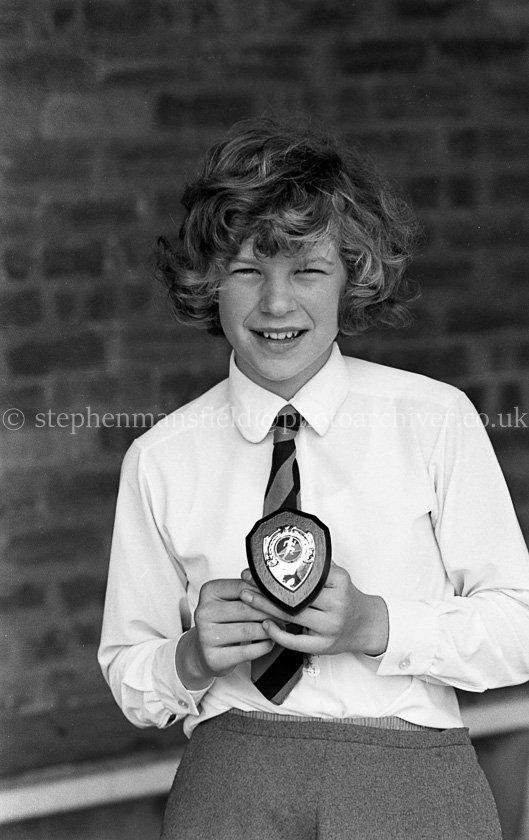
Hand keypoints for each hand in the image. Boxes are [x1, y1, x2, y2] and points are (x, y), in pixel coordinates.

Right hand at [176, 578, 276, 689]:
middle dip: (270, 612)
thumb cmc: (224, 621)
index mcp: (208, 591)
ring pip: (248, 630)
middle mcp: (203, 612)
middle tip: (286, 615)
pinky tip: (270, 642)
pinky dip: (263, 646)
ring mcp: (206, 636)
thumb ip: (248, 590)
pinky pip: (247, 651)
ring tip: (280, 628)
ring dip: (270, 630)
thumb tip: (274, 585)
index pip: (242, 587)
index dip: (265, 593)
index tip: (281, 598)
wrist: (204, 651)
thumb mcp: (230, 600)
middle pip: (246, 609)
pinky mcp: (213, 658)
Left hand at [239, 562, 388, 657]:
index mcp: (339, 582)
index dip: (279, 571)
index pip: (305, 575)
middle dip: (266, 588)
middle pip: (294, 596)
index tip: (260, 566)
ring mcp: (329, 627)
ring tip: (247, 597)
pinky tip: (265, 624)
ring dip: (265, 607)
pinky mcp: (323, 645)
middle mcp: (336, 605)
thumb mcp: (339, 577)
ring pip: (292, 617)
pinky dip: (278, 633)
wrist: (367, 624)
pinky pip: (296, 642)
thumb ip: (319, 566)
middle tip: (246, 580)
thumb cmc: (348, 599)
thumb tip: (293, 549)